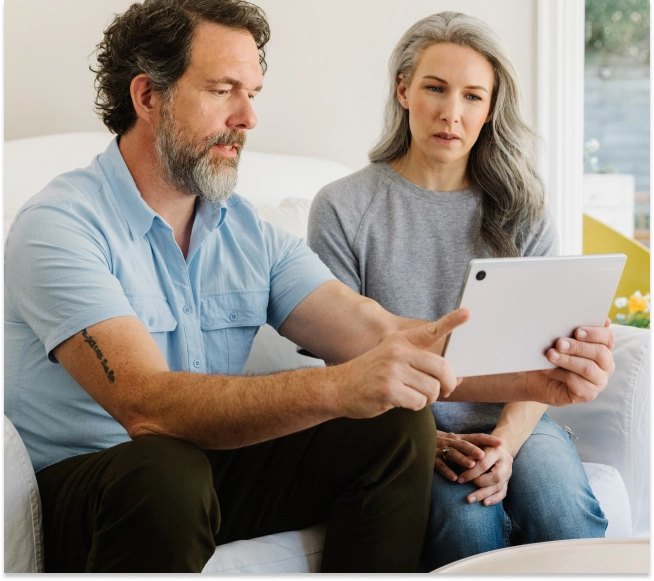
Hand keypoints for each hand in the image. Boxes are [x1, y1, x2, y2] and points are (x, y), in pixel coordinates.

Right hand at [336, 309, 468, 417]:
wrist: (337, 388)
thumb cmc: (369, 377)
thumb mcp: (391, 360)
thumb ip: (420, 365)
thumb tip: (455, 378)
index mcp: (400, 342)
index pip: (430, 330)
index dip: (451, 321)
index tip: (467, 312)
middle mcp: (398, 352)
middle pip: (441, 368)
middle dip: (447, 385)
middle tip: (444, 391)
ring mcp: (393, 371)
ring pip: (432, 390)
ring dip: (427, 399)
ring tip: (412, 396)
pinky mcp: (389, 390)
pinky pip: (418, 403)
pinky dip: (415, 407)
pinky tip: (401, 402)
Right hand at [435, 431, 501, 481]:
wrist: (421, 438)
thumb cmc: (444, 443)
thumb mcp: (457, 441)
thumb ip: (470, 445)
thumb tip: (492, 450)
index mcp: (459, 438)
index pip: (475, 437)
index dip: (487, 440)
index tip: (500, 443)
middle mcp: (451, 442)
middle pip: (463, 445)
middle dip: (473, 449)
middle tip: (483, 455)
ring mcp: (441, 450)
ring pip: (452, 454)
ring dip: (462, 459)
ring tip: (472, 465)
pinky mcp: (432, 459)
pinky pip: (440, 465)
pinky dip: (447, 471)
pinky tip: (454, 478)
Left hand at [457, 443, 513, 505]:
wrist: (499, 446)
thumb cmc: (482, 446)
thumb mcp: (475, 445)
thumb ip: (470, 455)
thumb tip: (461, 467)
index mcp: (497, 450)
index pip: (484, 464)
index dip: (471, 473)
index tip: (459, 479)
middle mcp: (505, 462)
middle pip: (494, 477)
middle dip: (477, 484)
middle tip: (464, 487)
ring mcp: (508, 472)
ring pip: (498, 486)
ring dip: (483, 494)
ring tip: (470, 499)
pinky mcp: (508, 481)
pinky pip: (503, 492)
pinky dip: (494, 499)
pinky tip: (484, 503)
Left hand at [535, 319, 615, 405]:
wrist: (536, 377)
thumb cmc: (551, 354)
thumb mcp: (559, 340)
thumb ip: (570, 330)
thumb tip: (576, 317)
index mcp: (602, 347)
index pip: (607, 337)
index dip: (595, 333)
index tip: (577, 331)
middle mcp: (605, 364)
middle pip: (600, 353)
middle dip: (578, 347)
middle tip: (559, 342)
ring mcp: (598, 380)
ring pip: (588, 368)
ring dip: (568, 360)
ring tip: (550, 355)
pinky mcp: (587, 394)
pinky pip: (578, 384)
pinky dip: (561, 375)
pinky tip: (548, 369)